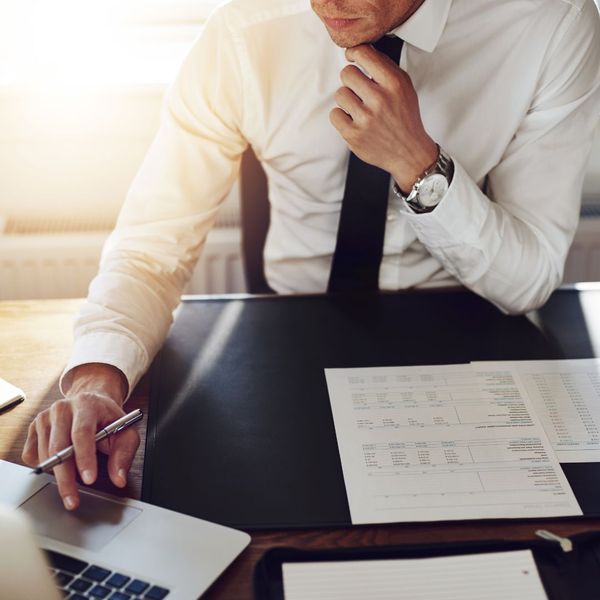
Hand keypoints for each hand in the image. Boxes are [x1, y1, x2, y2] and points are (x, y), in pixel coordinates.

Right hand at [21, 363, 138, 510]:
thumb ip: (124, 454)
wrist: (91, 402)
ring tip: (72, 482)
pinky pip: (31, 456)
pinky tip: (59, 464)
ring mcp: (45, 417)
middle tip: (73, 500)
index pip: (83, 433)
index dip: (85, 458)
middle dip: (66, 478)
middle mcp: (62, 408)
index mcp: (87, 404)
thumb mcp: (125, 431)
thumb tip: (118, 478)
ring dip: (56, 475)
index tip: (89, 479)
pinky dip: (44, 467)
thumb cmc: (107, 418)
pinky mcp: (33, 428)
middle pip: (58, 447)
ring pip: (44, 454)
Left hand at [330, 43, 437, 191]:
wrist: (409, 152)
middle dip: (351, 80)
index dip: (353, 53)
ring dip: (347, 100)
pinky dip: (342, 117)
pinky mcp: (354, 135)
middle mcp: (379, 99)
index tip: (352, 58)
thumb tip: (362, 50)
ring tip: (359, 108)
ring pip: (340, 94)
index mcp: (393, 84)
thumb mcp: (404, 87)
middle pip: (346, 73)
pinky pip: (334, 115)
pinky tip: (354, 121)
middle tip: (359, 90)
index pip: (363, 54)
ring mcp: (365, 119)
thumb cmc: (405, 118)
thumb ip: (385, 67)